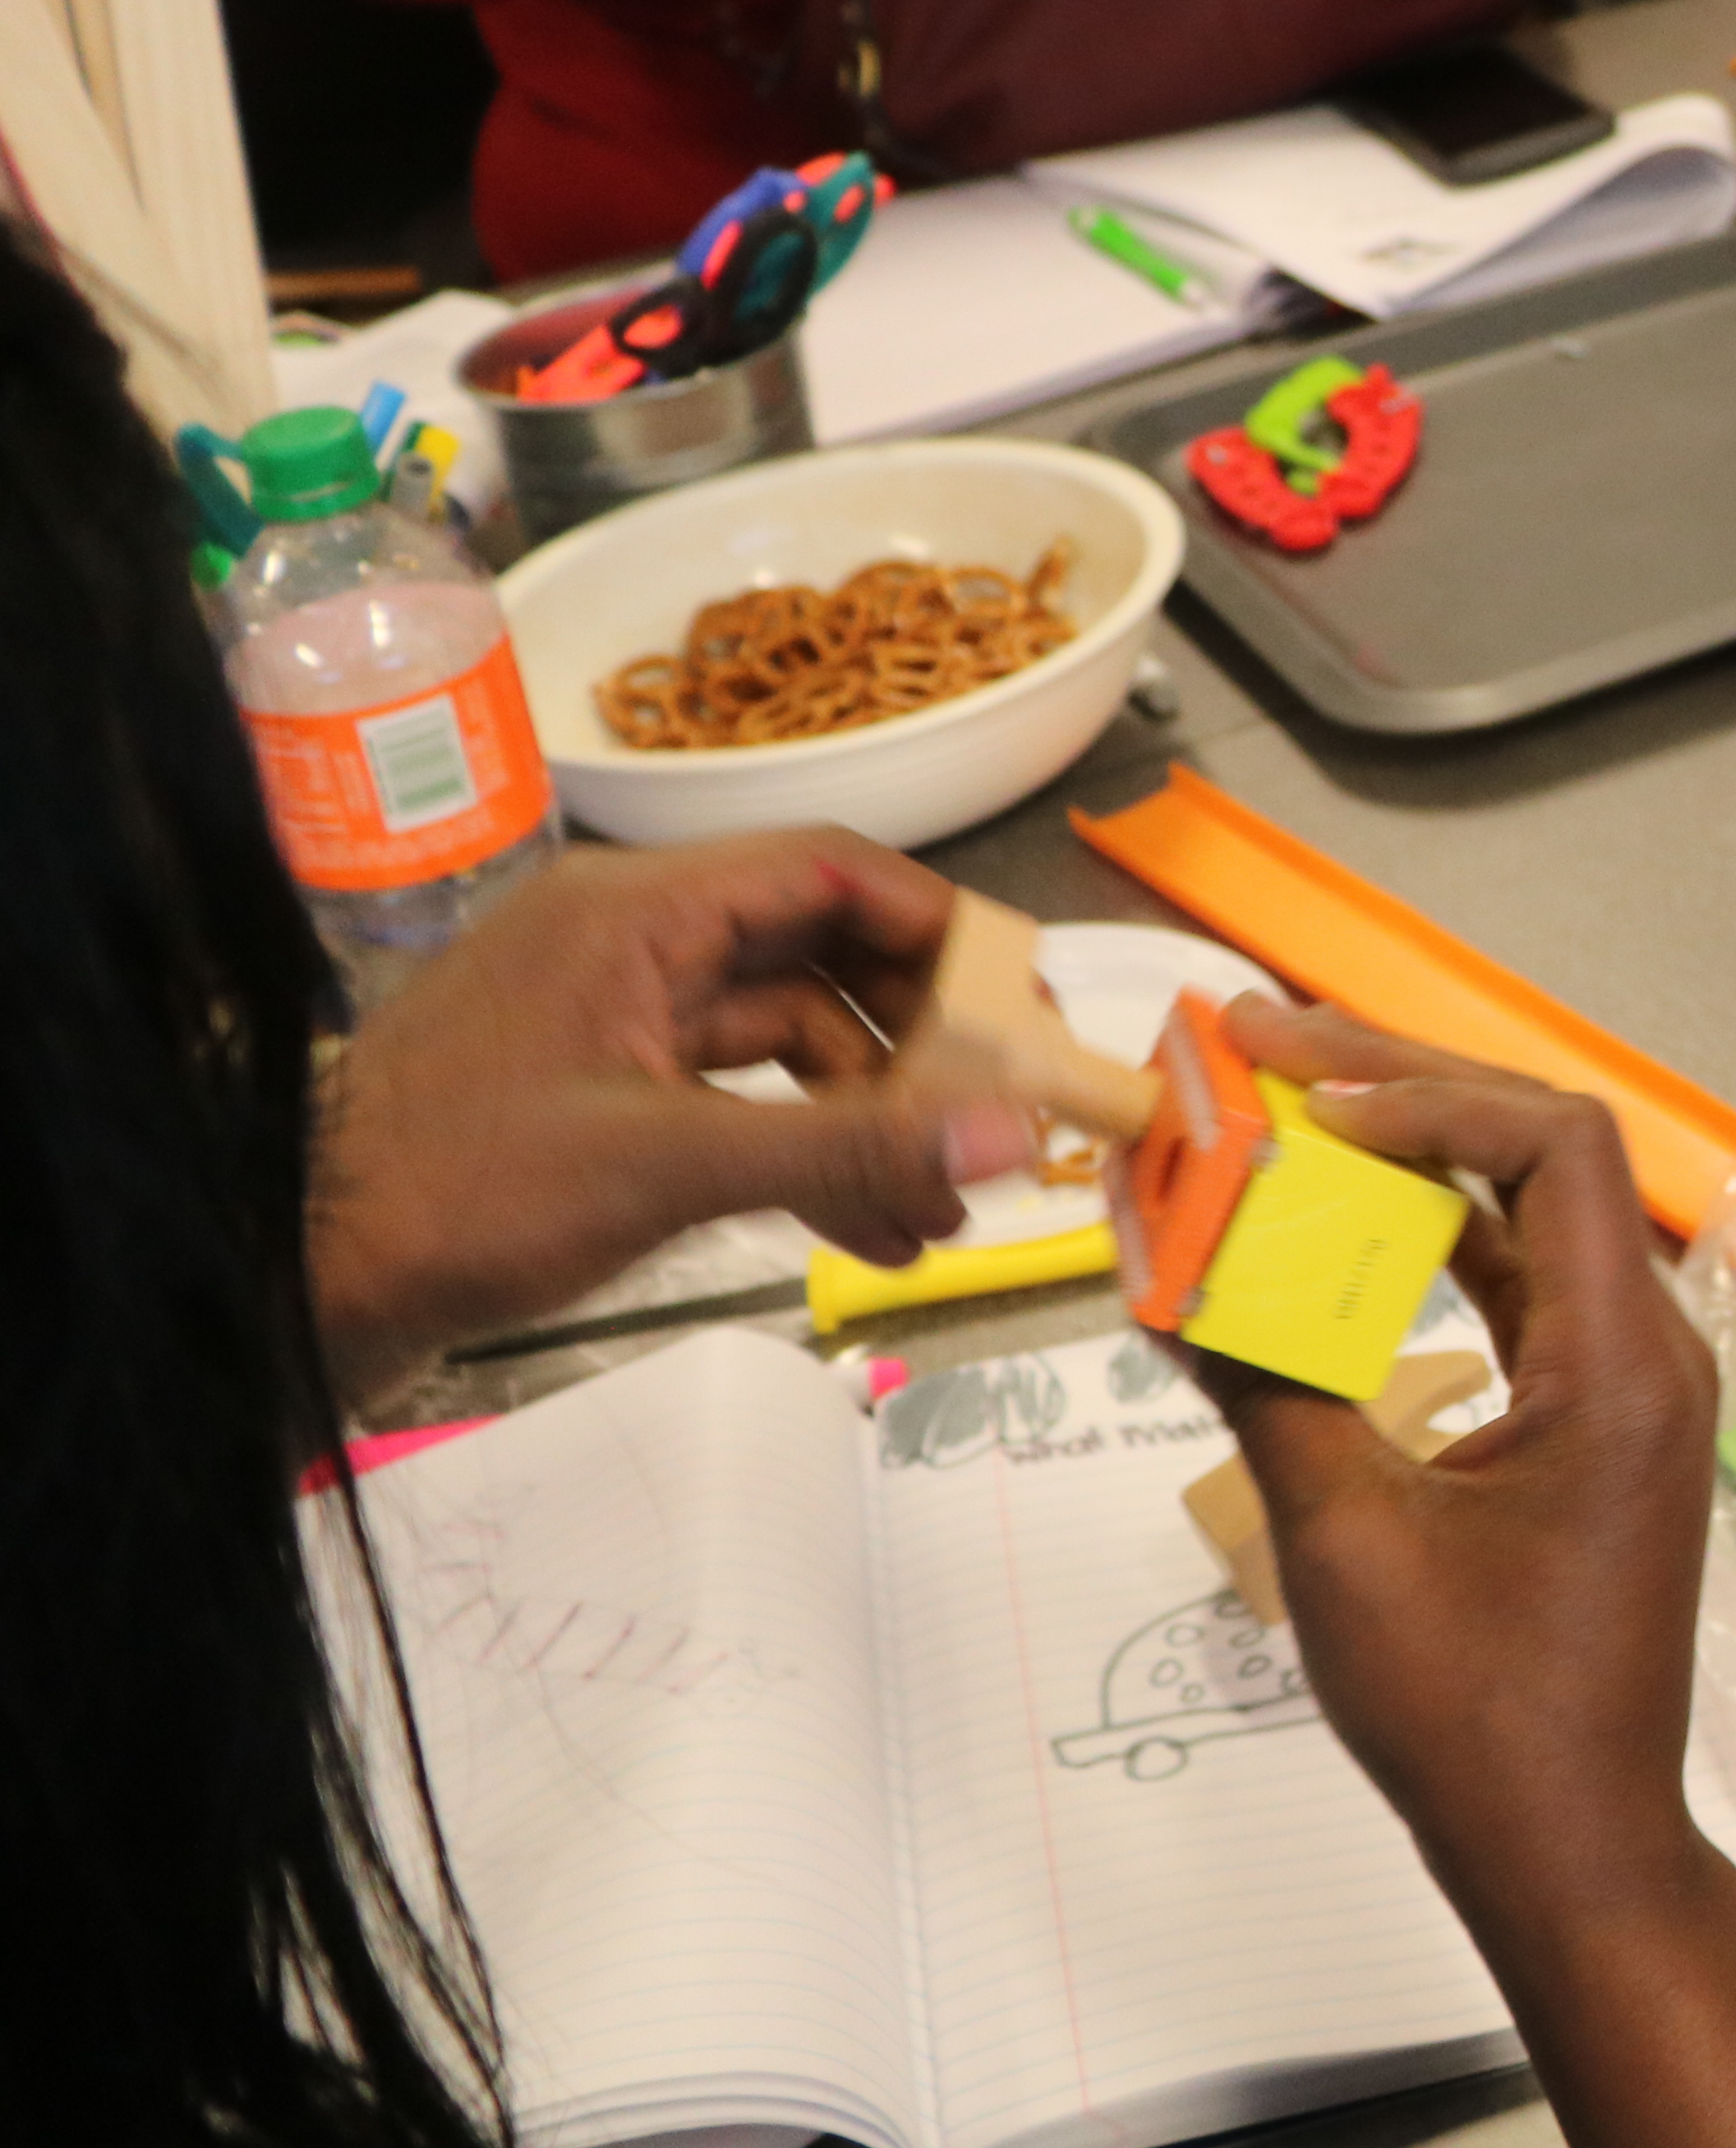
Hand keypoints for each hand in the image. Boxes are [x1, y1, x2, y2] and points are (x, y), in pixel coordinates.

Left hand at [308, 833, 1040, 1382]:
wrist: (298, 1279)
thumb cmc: (454, 1197)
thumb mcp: (668, 1167)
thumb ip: (849, 1148)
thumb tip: (1007, 1131)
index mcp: (633, 911)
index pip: (828, 869)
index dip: (942, 927)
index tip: (1025, 1004)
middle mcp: (628, 940)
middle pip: (821, 951)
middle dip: (921, 1041)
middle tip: (1000, 1112)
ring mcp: (612, 1014)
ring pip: (790, 1036)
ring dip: (872, 1118)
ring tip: (940, 1209)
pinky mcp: (602, 1087)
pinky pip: (740, 1095)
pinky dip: (807, 1153)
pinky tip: (869, 1231)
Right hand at [1189, 999, 1735, 2147]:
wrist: (1575, 1843)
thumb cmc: (1474, 1710)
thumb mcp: (1344, 1538)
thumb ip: (1263, 1383)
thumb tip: (1164, 1267)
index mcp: (1620, 1360)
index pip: (1554, 1144)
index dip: (1427, 1089)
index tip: (1302, 1088)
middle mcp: (1647, 1349)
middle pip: (1537, 1157)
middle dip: (1399, 1089)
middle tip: (1259, 1041)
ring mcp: (1627, 1387)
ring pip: (1524, 1219)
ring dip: (1407, 1162)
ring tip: (1281, 1108)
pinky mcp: (1593, 1426)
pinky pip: (1520, 1291)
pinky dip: (1429, 1247)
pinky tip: (1333, 1227)